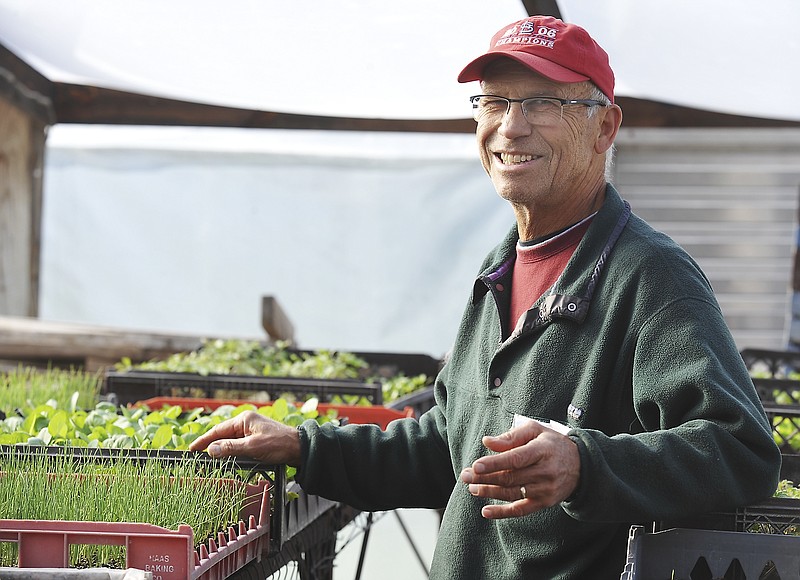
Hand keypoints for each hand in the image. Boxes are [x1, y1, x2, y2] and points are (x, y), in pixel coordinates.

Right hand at [187, 410, 302, 465]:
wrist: (300, 448)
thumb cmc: (279, 444)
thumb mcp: (252, 447)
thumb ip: (231, 448)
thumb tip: (211, 449)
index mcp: (244, 419)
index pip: (218, 430)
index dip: (203, 440)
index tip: (191, 449)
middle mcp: (247, 422)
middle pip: (223, 435)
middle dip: (210, 445)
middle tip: (195, 457)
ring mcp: (252, 430)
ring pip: (230, 440)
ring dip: (220, 449)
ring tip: (206, 459)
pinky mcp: (256, 439)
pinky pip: (238, 445)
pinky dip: (230, 451)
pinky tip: (225, 459)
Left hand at [459, 421, 579, 518]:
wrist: (581, 465)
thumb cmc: (552, 444)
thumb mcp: (535, 431)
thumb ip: (511, 436)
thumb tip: (487, 442)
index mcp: (542, 450)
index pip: (515, 458)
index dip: (495, 463)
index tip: (476, 466)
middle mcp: (545, 472)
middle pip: (510, 477)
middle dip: (484, 478)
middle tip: (464, 476)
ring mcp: (545, 490)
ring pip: (512, 493)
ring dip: (489, 492)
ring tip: (472, 487)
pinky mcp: (544, 502)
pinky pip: (521, 510)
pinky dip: (502, 513)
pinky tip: (486, 511)